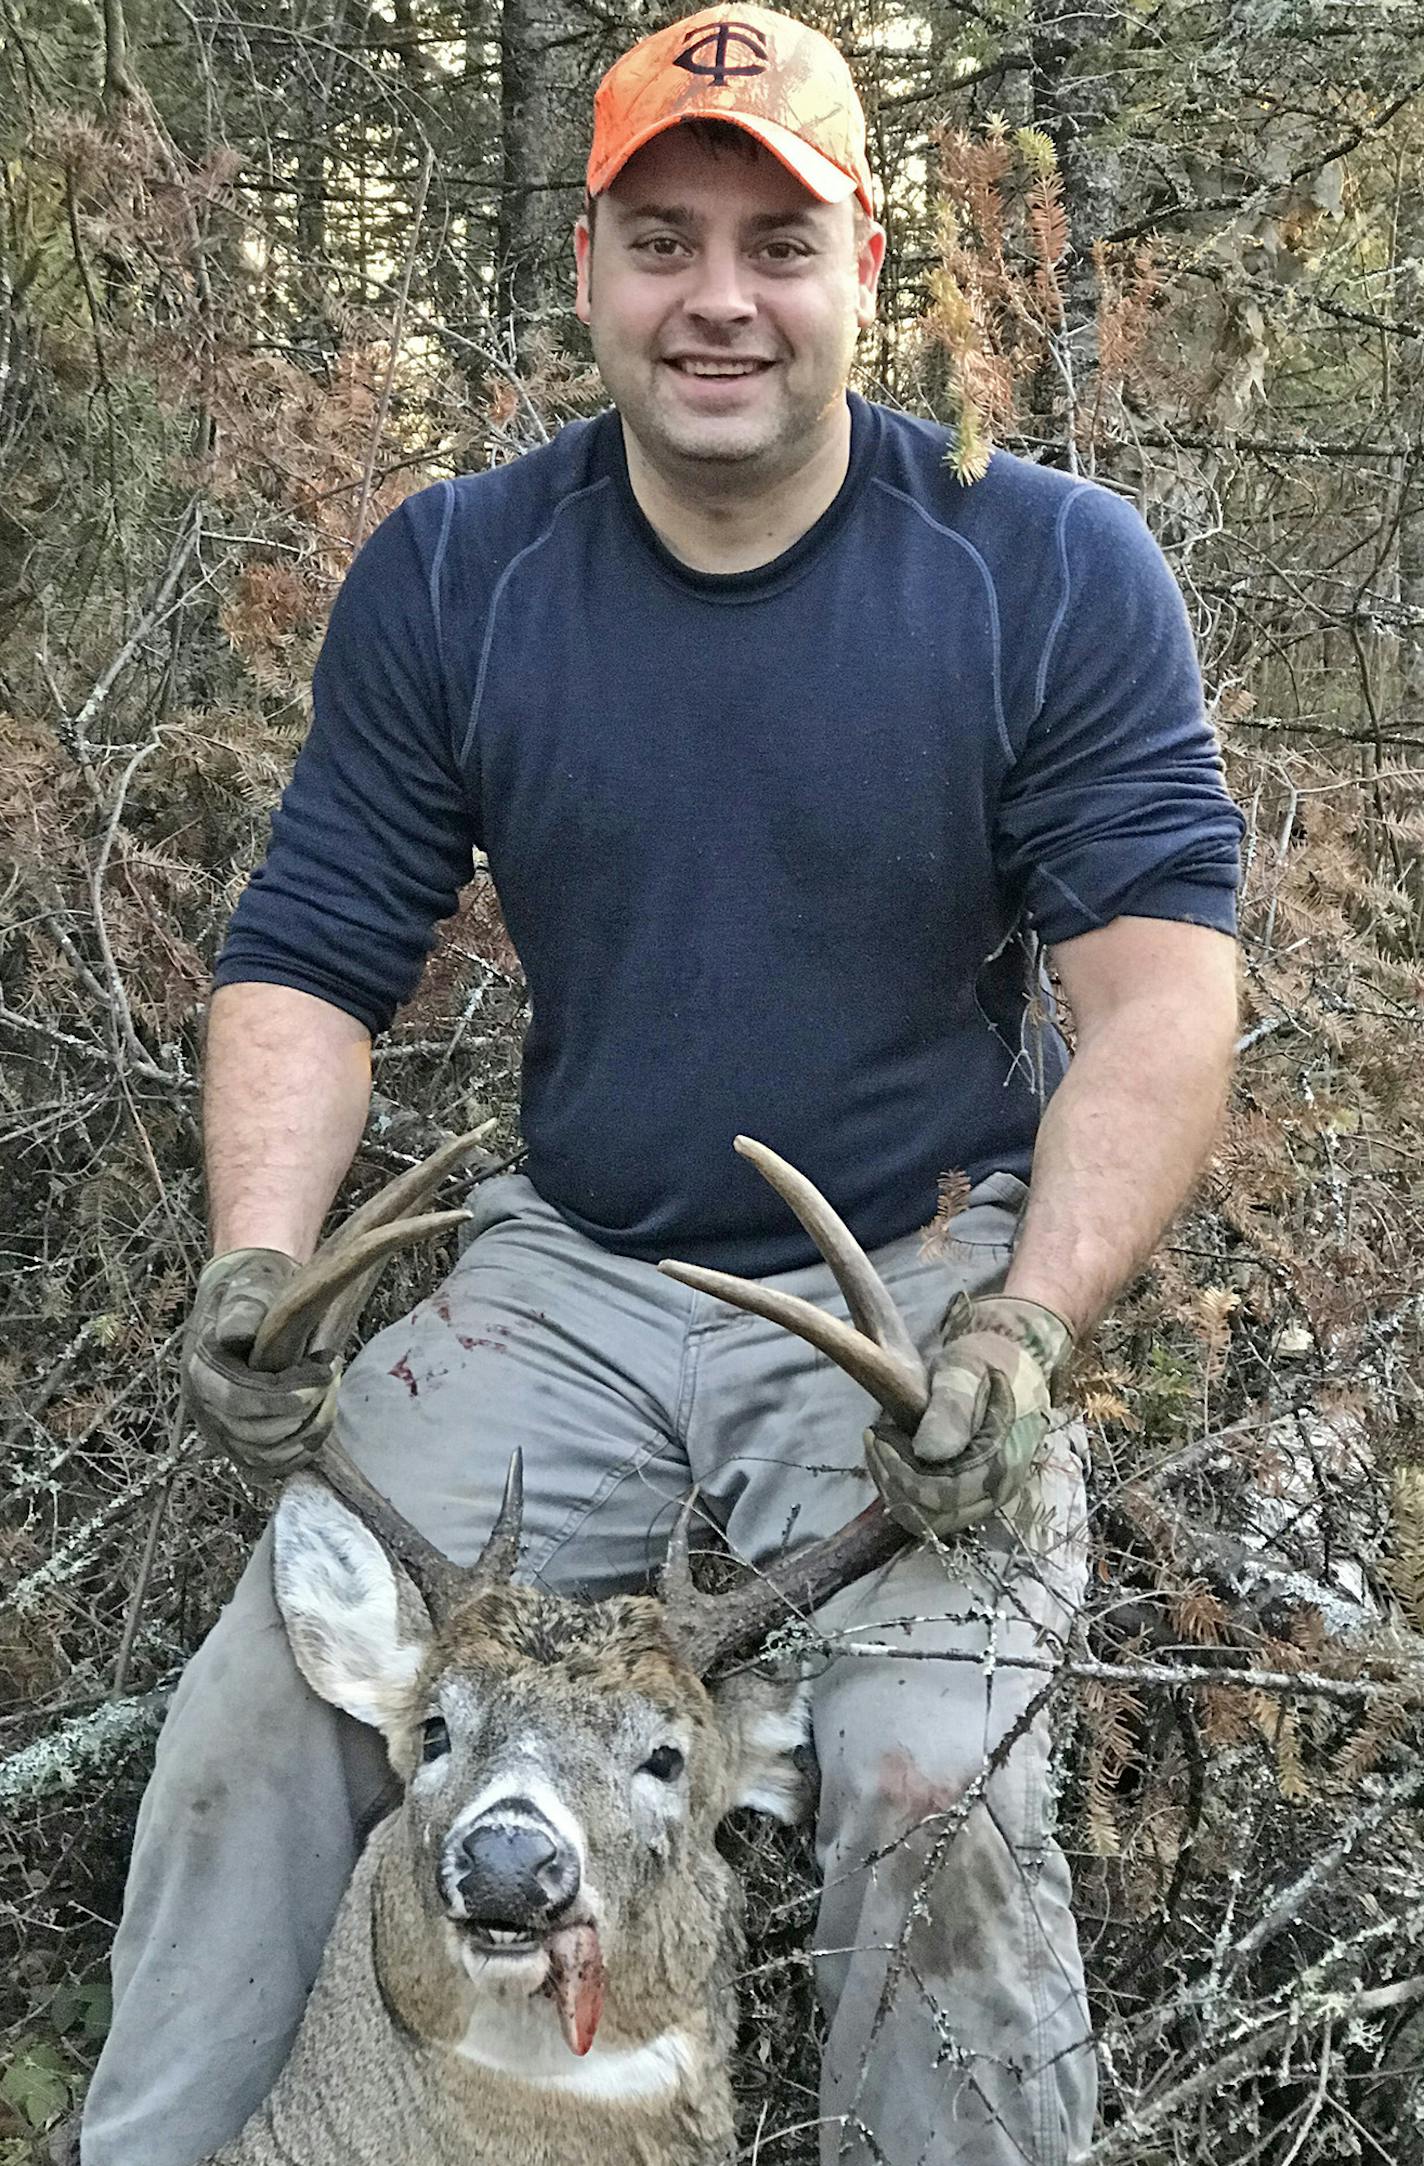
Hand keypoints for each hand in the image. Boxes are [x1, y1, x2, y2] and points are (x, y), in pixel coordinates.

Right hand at [183, 1249, 340, 1475]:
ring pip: (264, 1456)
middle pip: (255, 1436)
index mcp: (202, 1370)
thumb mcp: (249, 1287)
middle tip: (332, 1377)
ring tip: (329, 1395)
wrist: (248, 1300)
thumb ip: (243, 1309)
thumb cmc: (252, 1291)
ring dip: (306, 1433)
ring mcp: (221, 1429)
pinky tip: (318, 1426)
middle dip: (303, 1413)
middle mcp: (205, 1407)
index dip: (284, 1398)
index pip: (239, 1401)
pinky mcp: (240, 1441)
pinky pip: (266, 1466)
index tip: (323, 1374)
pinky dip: (296, 1454)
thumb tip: (237, 1334)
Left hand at [864, 1293, 1072, 1536]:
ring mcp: (986, 1496)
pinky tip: (892, 1454)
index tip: (877, 1435)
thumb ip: (951, 1410)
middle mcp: (998, 1489)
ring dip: (895, 1486)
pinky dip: (904, 1487)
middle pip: (933, 1515)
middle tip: (874, 1437)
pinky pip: (932, 1509)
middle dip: (894, 1481)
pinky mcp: (972, 1494)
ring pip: (929, 1518)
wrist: (1011, 1363)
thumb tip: (927, 1453)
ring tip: (880, 1443)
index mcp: (1002, 1462)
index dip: (902, 1473)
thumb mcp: (965, 1371)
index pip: (942, 1495)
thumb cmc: (986, 1361)